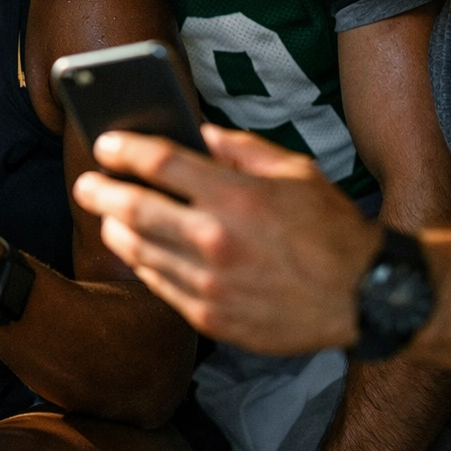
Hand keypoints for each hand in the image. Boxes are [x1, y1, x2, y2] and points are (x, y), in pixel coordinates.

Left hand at [72, 124, 381, 355]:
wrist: (364, 297)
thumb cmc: (332, 229)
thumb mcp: (295, 170)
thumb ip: (239, 148)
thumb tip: (195, 132)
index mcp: (236, 196)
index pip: (159, 162)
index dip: (123, 150)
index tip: (105, 144)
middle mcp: (216, 241)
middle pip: (132, 209)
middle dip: (99, 191)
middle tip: (86, 184)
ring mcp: (210, 284)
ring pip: (138, 251)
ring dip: (115, 229)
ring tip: (109, 216)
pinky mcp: (211, 318)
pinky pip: (159, 286)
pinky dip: (144, 264)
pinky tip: (141, 250)